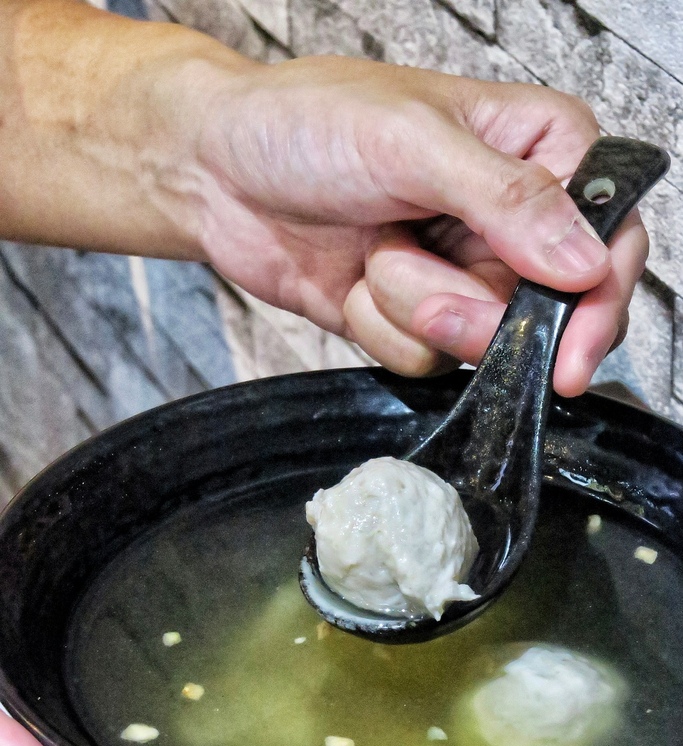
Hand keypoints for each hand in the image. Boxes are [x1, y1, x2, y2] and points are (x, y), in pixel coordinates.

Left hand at [194, 57, 648, 395]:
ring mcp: (463, 273)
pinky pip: (425, 359)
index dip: (597, 303)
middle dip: (472, 306)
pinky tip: (355, 278)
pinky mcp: (418, 316)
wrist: (217, 171)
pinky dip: (382, 326)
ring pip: (480, 343)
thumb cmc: (306, 123)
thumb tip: (584, 260)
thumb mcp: (412, 142)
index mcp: (537, 149)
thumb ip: (508, 200)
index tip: (566, 353)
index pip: (609, 237)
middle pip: (545, 309)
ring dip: (414, 307)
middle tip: (408, 257)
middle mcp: (510, 219)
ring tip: (374, 248)